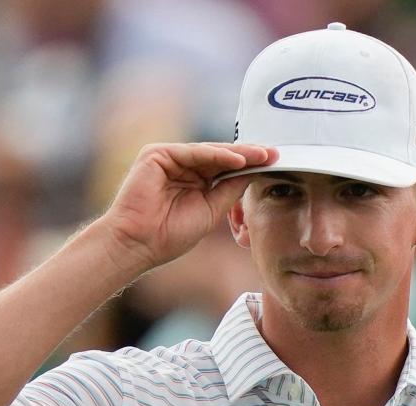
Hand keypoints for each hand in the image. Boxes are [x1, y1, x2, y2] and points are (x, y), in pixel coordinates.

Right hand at [101, 142, 276, 271]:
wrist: (139, 244)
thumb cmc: (169, 235)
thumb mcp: (211, 210)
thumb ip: (229, 190)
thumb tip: (253, 172)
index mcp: (194, 181)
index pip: (226, 168)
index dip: (250, 165)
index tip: (276, 164)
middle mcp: (182, 166)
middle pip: (221, 156)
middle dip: (249, 154)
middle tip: (275, 153)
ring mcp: (169, 159)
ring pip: (210, 151)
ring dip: (238, 153)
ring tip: (262, 156)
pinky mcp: (157, 154)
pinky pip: (193, 152)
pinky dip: (216, 155)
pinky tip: (238, 159)